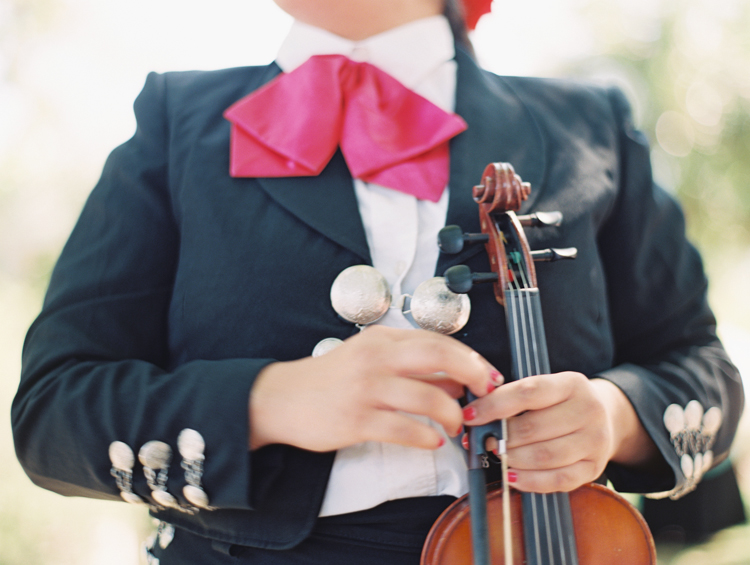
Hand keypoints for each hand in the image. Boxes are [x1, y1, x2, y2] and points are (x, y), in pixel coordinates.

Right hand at [249, 325, 500, 451]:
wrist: (282, 398)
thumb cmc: (331, 380)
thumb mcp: (369, 359)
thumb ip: (409, 364)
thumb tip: (457, 378)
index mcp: (381, 340)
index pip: (437, 341)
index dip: (470, 358)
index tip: (487, 374)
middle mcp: (376, 359)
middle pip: (439, 358)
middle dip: (472, 375)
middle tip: (486, 394)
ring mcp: (366, 389)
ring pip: (428, 398)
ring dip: (452, 415)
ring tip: (456, 426)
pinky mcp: (357, 420)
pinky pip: (405, 429)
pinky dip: (427, 437)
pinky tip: (433, 441)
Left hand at [462, 373, 656, 492]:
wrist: (607, 416)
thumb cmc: (563, 402)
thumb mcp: (547, 388)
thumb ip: (514, 396)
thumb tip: (474, 414)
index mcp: (572, 384)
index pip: (527, 393)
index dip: (494, 406)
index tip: (470, 415)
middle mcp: (588, 411)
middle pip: (534, 428)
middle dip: (502, 437)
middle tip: (484, 440)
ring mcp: (595, 441)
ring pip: (545, 456)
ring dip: (513, 459)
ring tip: (498, 456)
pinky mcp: (595, 467)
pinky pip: (558, 480)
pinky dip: (530, 481)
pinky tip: (512, 476)